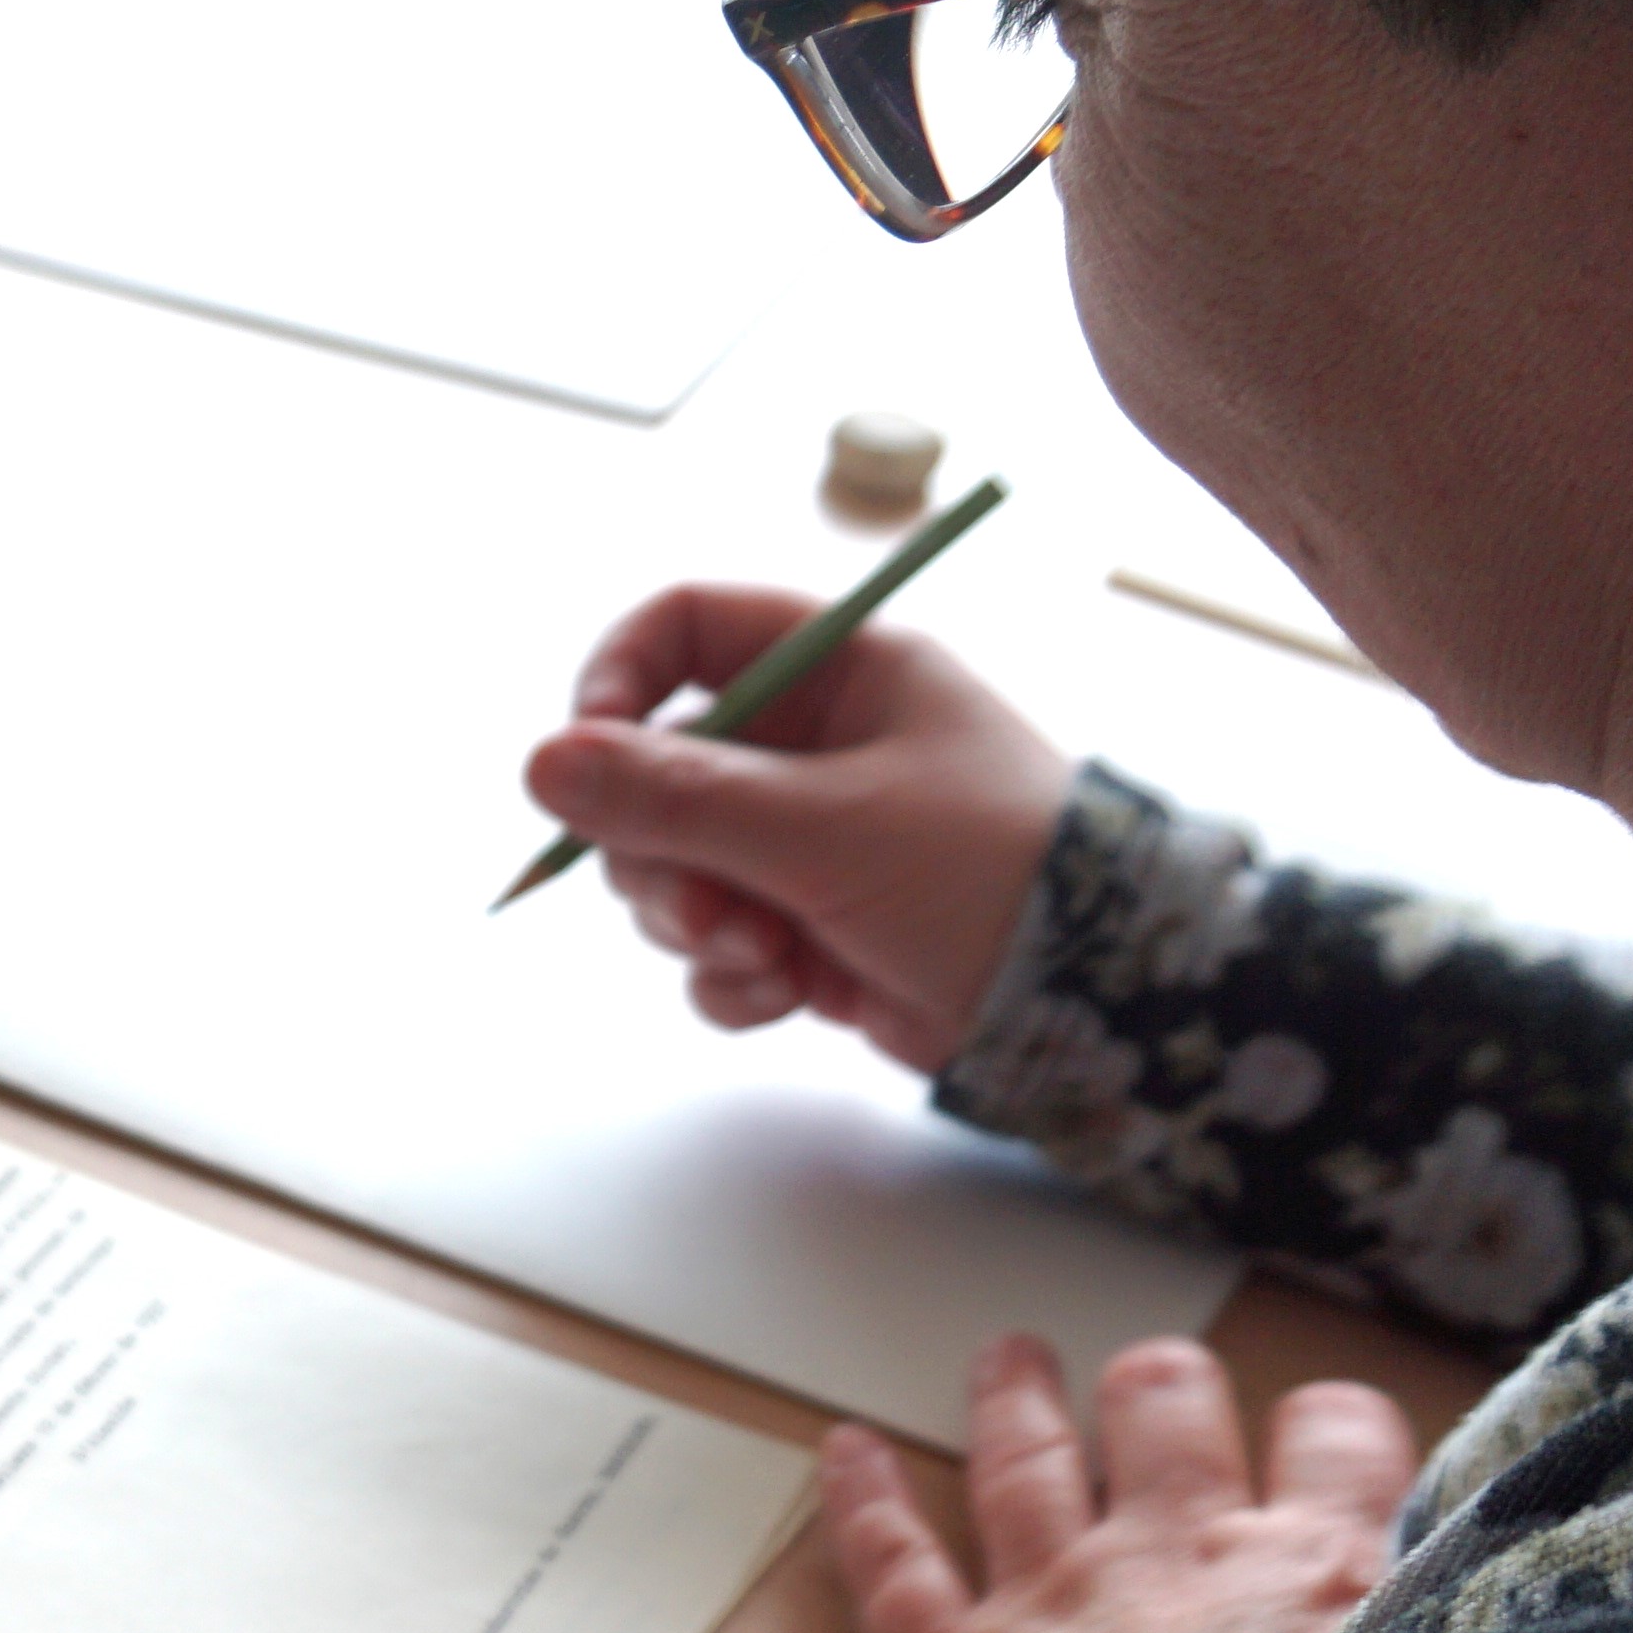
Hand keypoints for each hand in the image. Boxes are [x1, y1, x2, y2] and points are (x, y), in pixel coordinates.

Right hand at [519, 589, 1080, 1081]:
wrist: (1090, 1004)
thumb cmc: (984, 874)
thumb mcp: (823, 826)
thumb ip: (676, 796)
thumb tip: (541, 764)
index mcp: (840, 672)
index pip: (688, 629)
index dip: (617, 682)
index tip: (580, 759)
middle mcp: (817, 746)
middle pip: (659, 771)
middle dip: (660, 854)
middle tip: (698, 909)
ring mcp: (809, 840)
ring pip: (676, 868)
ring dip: (696, 925)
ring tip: (761, 955)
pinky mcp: (810, 927)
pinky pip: (717, 943)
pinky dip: (733, 976)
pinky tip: (787, 994)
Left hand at [827, 1335, 1418, 1632]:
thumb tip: (1510, 1631)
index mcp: (1319, 1579)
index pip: (1341, 1439)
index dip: (1331, 1429)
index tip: (1326, 1441)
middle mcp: (1184, 1561)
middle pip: (1167, 1410)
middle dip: (1162, 1389)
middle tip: (1156, 1390)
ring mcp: (1061, 1602)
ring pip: (1029, 1459)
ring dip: (1018, 1398)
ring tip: (1012, 1357)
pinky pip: (894, 1563)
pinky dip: (864, 1501)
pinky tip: (843, 1451)